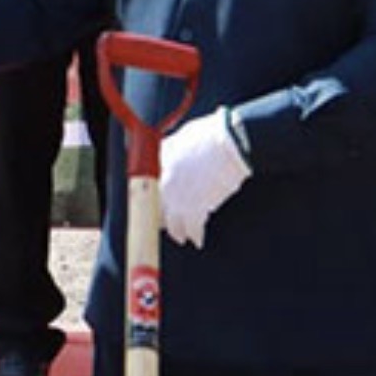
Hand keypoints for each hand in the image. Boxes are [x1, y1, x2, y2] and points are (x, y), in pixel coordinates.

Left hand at [155, 108, 251, 248]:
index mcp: (159, 167)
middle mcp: (165, 185)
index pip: (147, 190)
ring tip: (180, 237)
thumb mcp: (179, 139)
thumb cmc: (208, 135)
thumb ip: (168, 152)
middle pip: (156, 210)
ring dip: (176, 231)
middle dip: (160, 218)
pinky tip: (198, 240)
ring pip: (172, 224)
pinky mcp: (198, 208)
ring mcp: (180, 199)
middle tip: (162, 224)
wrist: (228, 143)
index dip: (149, 199)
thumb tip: (164, 155)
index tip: (152, 205)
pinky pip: (193, 228)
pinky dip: (196, 235)